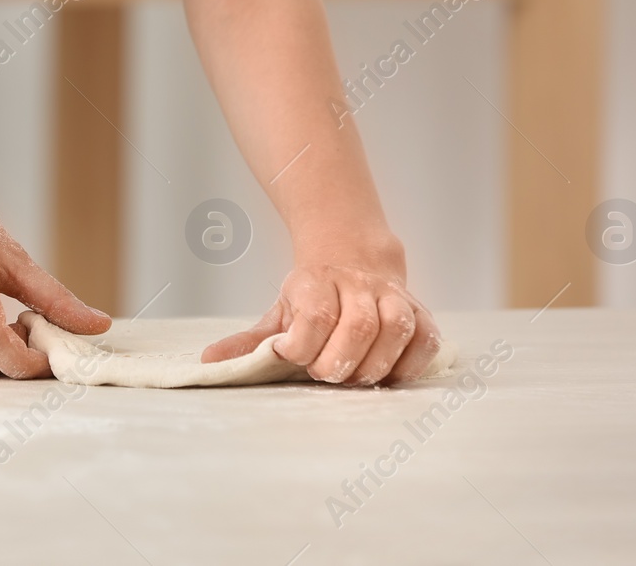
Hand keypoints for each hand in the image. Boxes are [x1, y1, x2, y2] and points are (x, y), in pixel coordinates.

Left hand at [201, 230, 439, 384]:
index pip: (316, 314)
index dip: (303, 344)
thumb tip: (209, 362)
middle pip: (359, 324)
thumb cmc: (313, 298)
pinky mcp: (420, 312)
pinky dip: (410, 363)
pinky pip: (426, 338)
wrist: (353, 257)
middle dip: (340, 360)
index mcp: (316, 282)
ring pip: (397, 327)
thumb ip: (250, 341)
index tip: (291, 356)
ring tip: (355, 377)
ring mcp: (393, 296)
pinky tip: (388, 374)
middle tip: (325, 373)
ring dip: (376, 363)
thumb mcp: (278, 313)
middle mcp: (358, 285)